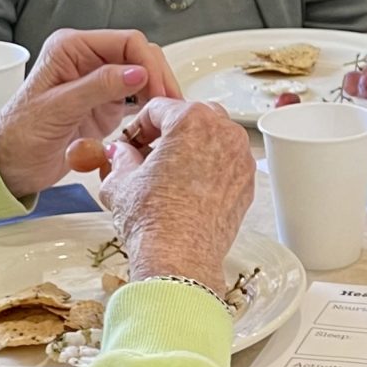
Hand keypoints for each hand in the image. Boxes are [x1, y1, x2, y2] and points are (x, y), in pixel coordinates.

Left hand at [0, 29, 180, 198]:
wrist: (8, 165)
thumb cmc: (19, 134)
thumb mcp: (59, 108)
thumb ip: (99, 87)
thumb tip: (139, 72)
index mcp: (71, 48)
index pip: (126, 42)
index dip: (148, 63)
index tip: (159, 90)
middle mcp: (87, 59)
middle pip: (140, 56)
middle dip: (158, 76)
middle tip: (171, 104)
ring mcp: (99, 82)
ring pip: (144, 76)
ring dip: (158, 91)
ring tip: (169, 113)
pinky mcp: (105, 104)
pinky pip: (138, 99)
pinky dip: (151, 107)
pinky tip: (157, 120)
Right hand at [99, 98, 253, 294]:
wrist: (179, 259)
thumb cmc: (153, 219)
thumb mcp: (120, 181)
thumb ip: (120, 157)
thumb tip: (120, 153)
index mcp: (192, 119)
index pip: (158, 108)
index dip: (137, 126)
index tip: (130, 142)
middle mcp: (223, 132)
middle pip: (191, 117)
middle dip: (168, 132)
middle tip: (147, 154)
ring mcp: (240, 158)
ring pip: (213, 139)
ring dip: (190, 148)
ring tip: (166, 173)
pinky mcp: (247, 183)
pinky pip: (226, 164)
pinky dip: (208, 169)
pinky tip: (187, 190)